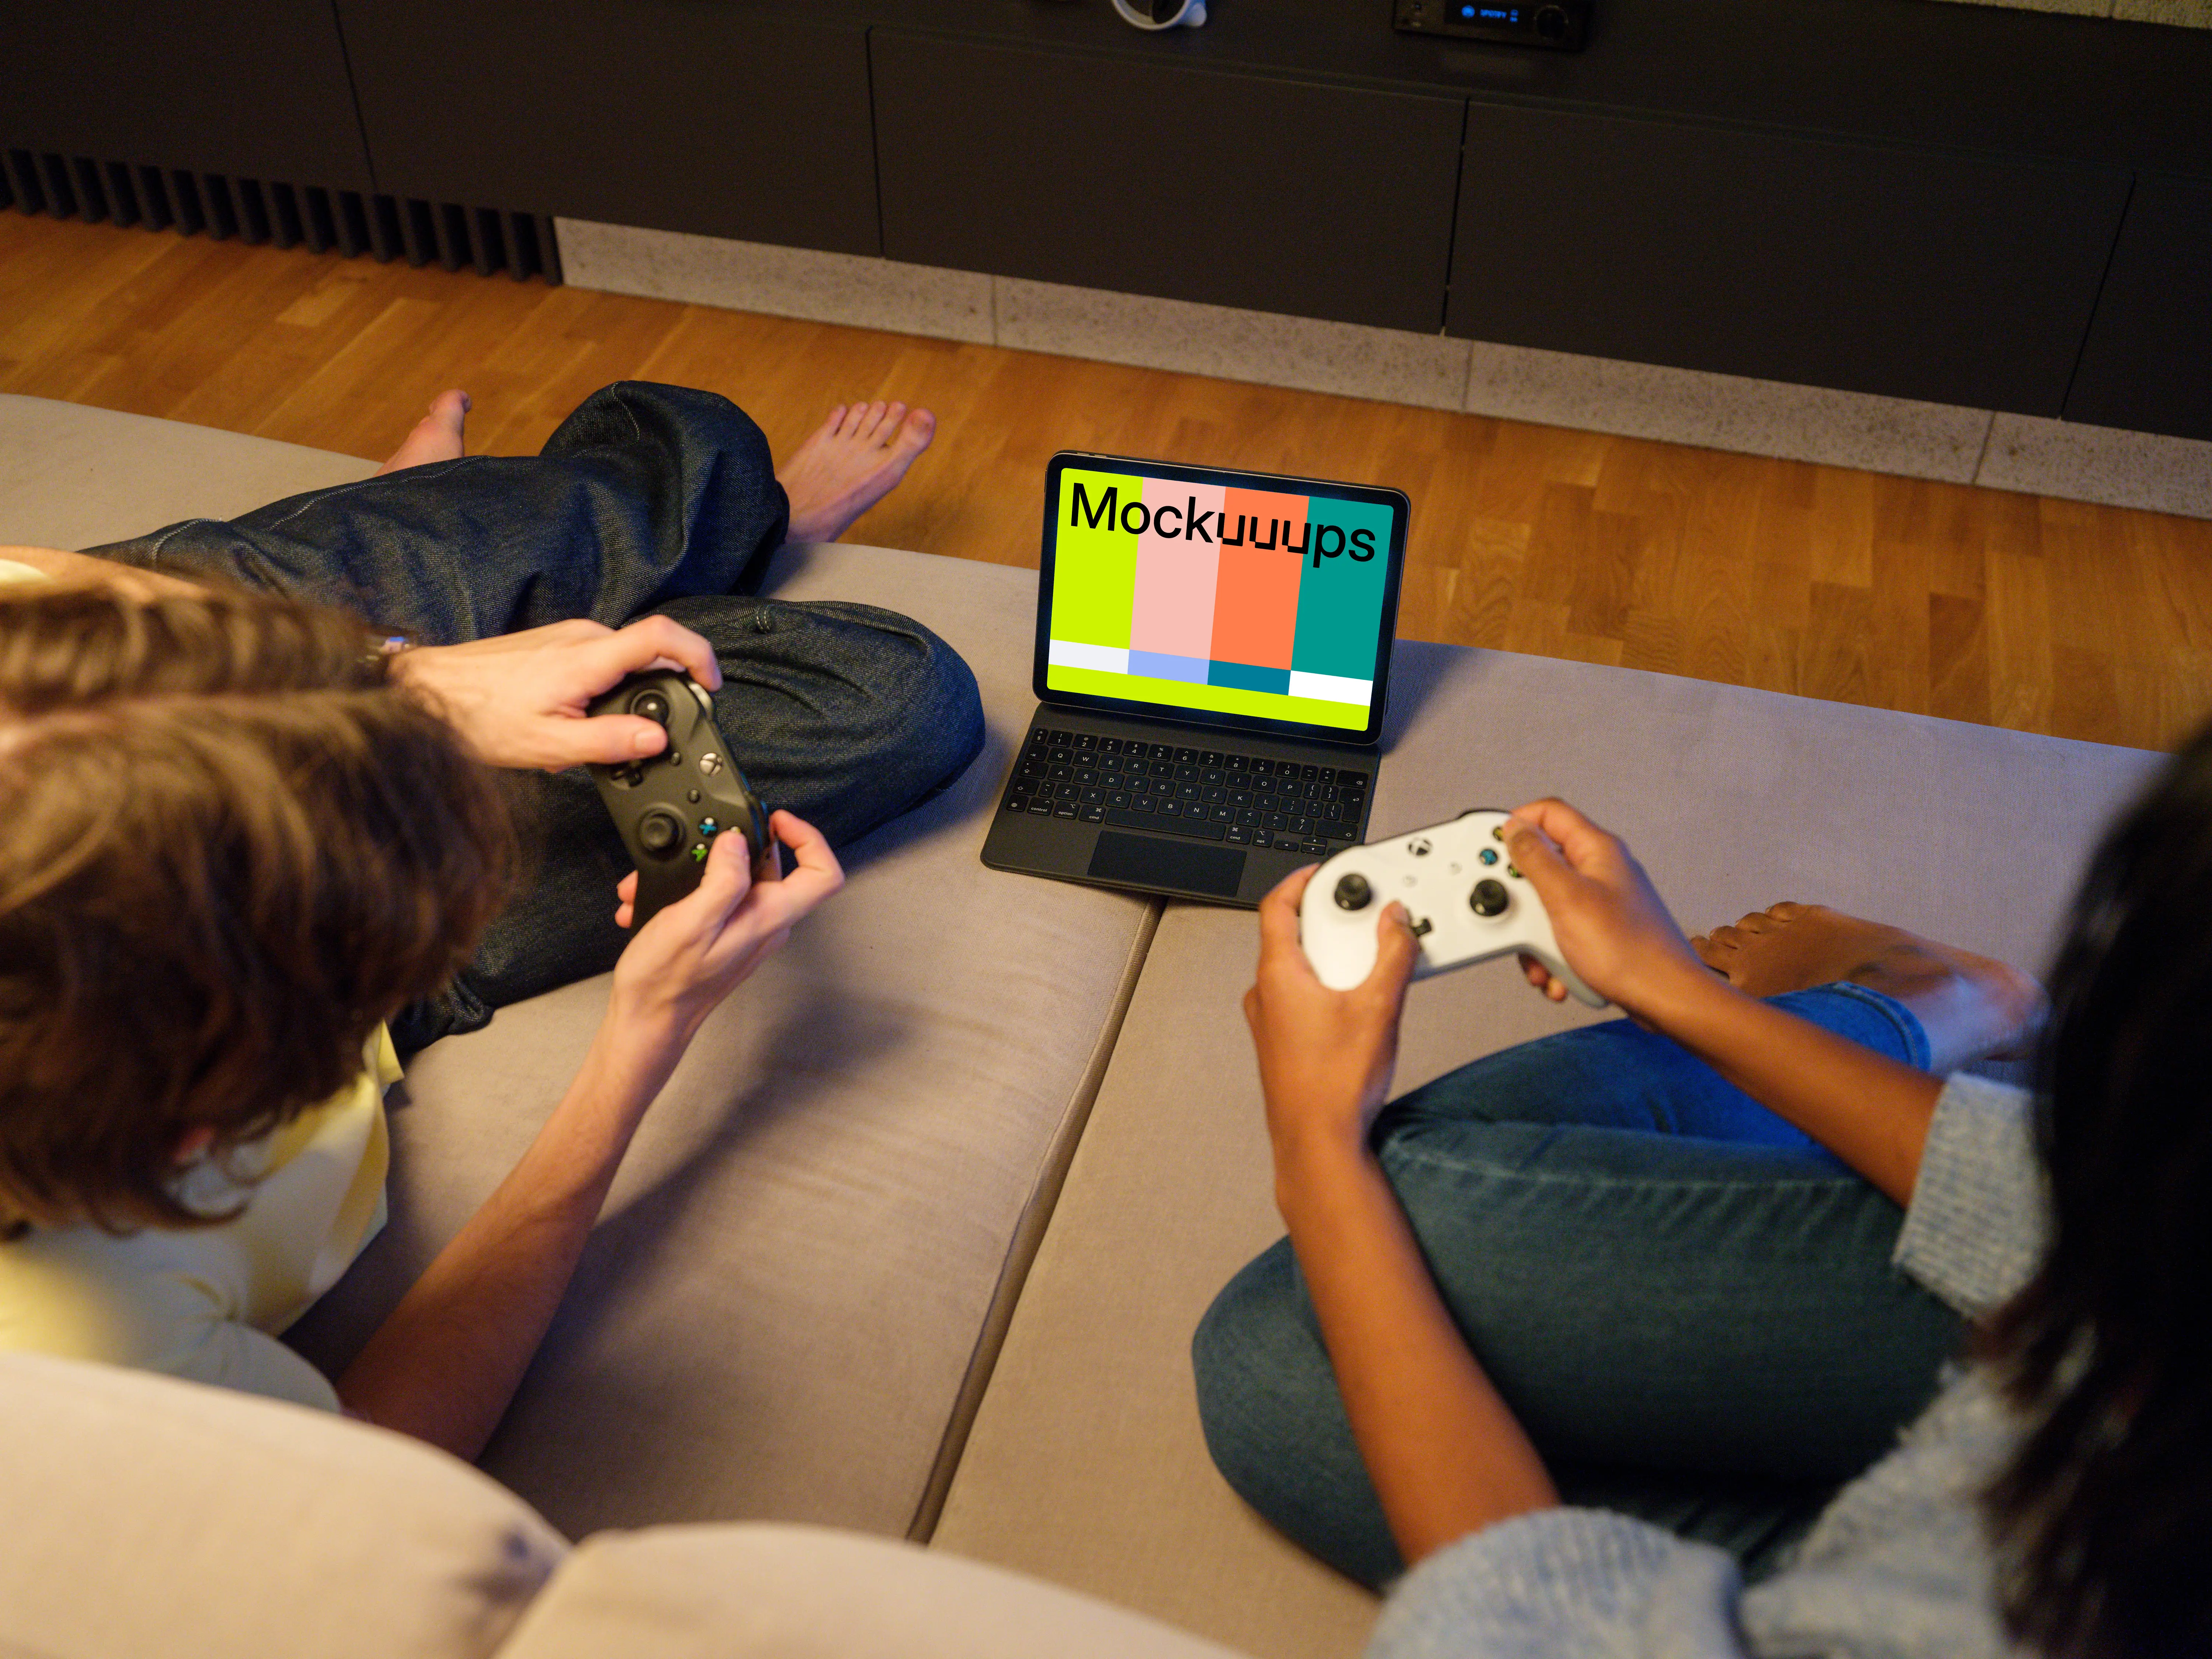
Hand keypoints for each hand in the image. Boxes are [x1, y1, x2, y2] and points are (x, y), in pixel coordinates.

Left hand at [392, 616, 722, 770]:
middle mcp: (583, 637)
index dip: (699, 655)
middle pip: (649, 654)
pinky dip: (601, 691)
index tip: (710, 684)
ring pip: (622, 662)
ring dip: (624, 697)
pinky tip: (571, 719)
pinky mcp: (555, 643)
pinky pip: (598, 662)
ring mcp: (568, 636)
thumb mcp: (550, 745)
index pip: (664, 636)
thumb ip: (610, 741)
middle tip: (644, 734)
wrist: (428, 691)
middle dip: (658, 694)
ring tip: (593, 734)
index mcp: (589, 658)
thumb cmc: (479, 717)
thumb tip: (656, 738)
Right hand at [608, 810, 843, 1048]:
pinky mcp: (726, 936)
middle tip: (696, 844)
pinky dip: (686, 893)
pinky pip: (715, 900)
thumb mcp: (692, 921)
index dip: (808, 838)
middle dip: (729, 850)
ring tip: (660, 881)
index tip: (775, 821)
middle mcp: (765, 924)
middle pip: (773, 867)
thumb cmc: (666, 980)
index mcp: (768, 918)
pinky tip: (653, 901)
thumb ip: (722, 880)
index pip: (823, 874)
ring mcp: (746, 931)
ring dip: (696, 872)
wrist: (647, 1020)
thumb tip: (737, 843)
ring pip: (735, 881)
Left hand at [1245, 865, 1418, 1163]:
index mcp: (1277, 975)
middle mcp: (1265, 995)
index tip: (1324, 871)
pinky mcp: (1281, 1043)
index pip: (1277, 906)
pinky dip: (1328, 986)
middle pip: (1293, 935)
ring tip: (1371, 963)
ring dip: (1333, 957)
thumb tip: (1397, 921)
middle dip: (1333, 922)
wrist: (1318, 1142)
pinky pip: (1301, 998)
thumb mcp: (1378, 1008)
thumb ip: (1392, 956)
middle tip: (1365, 917)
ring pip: (1299, 969)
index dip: (1301, 881)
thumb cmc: (1334, 1085)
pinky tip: (1358, 1002)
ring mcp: (1269, 1021)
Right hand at [1502, 799, 1706, 1017]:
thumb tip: (1514, 828)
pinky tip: (1558, 973)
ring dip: (1534, 936)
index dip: (1515, 825)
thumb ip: (1536, 859)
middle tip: (1513, 916)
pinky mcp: (1599, 930)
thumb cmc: (1629, 951)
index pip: (1547, 814)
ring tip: (1541, 958)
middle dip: (1520, 898)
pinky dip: (1552, 953)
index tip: (1491, 852)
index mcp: (1596, 850)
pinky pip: (1560, 933)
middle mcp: (1600, 870)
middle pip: (1541, 865)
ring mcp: (1600, 901)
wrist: (1664, 999)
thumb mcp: (1567, 899)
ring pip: (1546, 905)